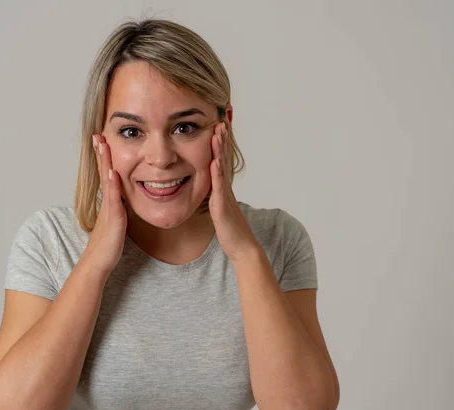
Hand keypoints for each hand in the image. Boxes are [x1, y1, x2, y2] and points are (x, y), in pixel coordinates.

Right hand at [81, 134, 126, 277]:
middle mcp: (107, 202)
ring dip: (105, 162)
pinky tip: (114, 172)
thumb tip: (123, 204)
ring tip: (103, 145)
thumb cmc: (107, 247)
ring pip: (107, 181)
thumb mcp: (116, 224)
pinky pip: (113, 198)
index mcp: (109, 203)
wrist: (97, 264)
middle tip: (98, 135)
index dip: (105, 159)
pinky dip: (113, 184)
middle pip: (104, 172)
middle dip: (101, 153)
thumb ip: (118, 212)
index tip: (102, 142)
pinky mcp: (113, 218)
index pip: (107, 175)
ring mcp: (108, 209)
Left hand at [209, 122, 260, 262]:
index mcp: (223, 189)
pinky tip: (214, 160)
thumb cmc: (231, 231)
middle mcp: (225, 188)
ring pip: (221, 168)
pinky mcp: (222, 206)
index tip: (218, 125)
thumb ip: (215, 198)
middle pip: (223, 158)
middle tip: (221, 118)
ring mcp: (225, 196)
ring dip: (220, 149)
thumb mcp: (219, 210)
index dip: (220, 143)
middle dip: (222, 138)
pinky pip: (218, 187)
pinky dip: (216, 172)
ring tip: (218, 131)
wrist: (242, 247)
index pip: (220, 160)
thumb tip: (210, 190)